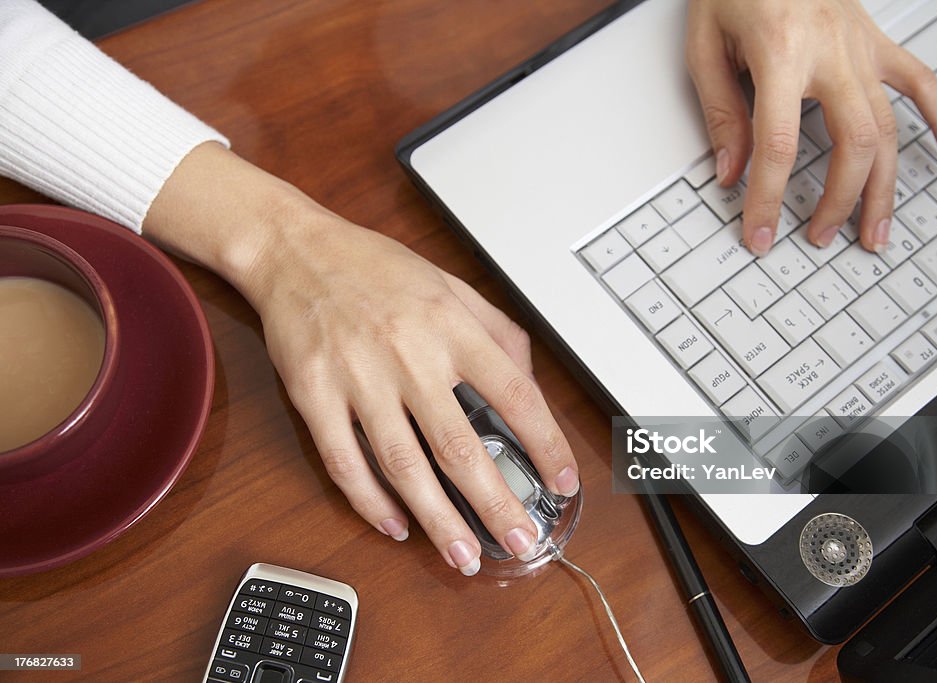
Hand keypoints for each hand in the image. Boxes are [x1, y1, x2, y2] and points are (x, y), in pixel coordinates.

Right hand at [144, 143, 578, 575]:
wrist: (295, 251)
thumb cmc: (375, 268)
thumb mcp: (450, 284)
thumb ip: (496, 331)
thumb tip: (528, 381)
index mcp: (450, 326)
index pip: (513, 393)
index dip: (545, 442)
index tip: (563, 481)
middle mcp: (409, 354)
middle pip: (458, 444)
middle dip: (493, 502)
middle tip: (518, 540)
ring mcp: (358, 378)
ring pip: (403, 464)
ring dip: (437, 519)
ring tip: (463, 556)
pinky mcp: (314, 395)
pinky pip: (344, 460)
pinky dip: (369, 501)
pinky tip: (396, 525)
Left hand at [686, 0, 936, 255]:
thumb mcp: (705, 44)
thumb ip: (720, 111)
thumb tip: (730, 170)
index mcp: (782, 52)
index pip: (779, 145)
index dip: (768, 199)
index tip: (760, 235)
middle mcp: (831, 51)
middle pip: (853, 141)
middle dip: (840, 200)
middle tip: (818, 238)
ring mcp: (860, 47)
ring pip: (889, 126)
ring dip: (884, 186)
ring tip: (875, 232)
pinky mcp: (875, 42)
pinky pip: (920, 83)